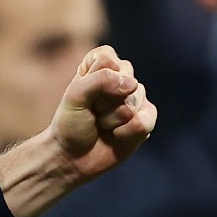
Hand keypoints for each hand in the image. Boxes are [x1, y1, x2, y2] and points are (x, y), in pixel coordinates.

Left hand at [0, 46, 157, 216]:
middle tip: (92, 112)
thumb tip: (132, 84)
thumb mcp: (75, 96)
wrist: (72, 157)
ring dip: (112, 119)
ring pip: (134, 102)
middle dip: (103, 102)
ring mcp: (135, 99)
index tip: (82, 95)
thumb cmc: (70, 124)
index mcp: (101, 64)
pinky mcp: (145, 119)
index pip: (107, 59)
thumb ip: (99, 80)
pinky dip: (125, 133)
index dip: (93, 80)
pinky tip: (116, 135)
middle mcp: (121, 78)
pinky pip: (144, 121)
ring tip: (102, 125)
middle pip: (126, 80)